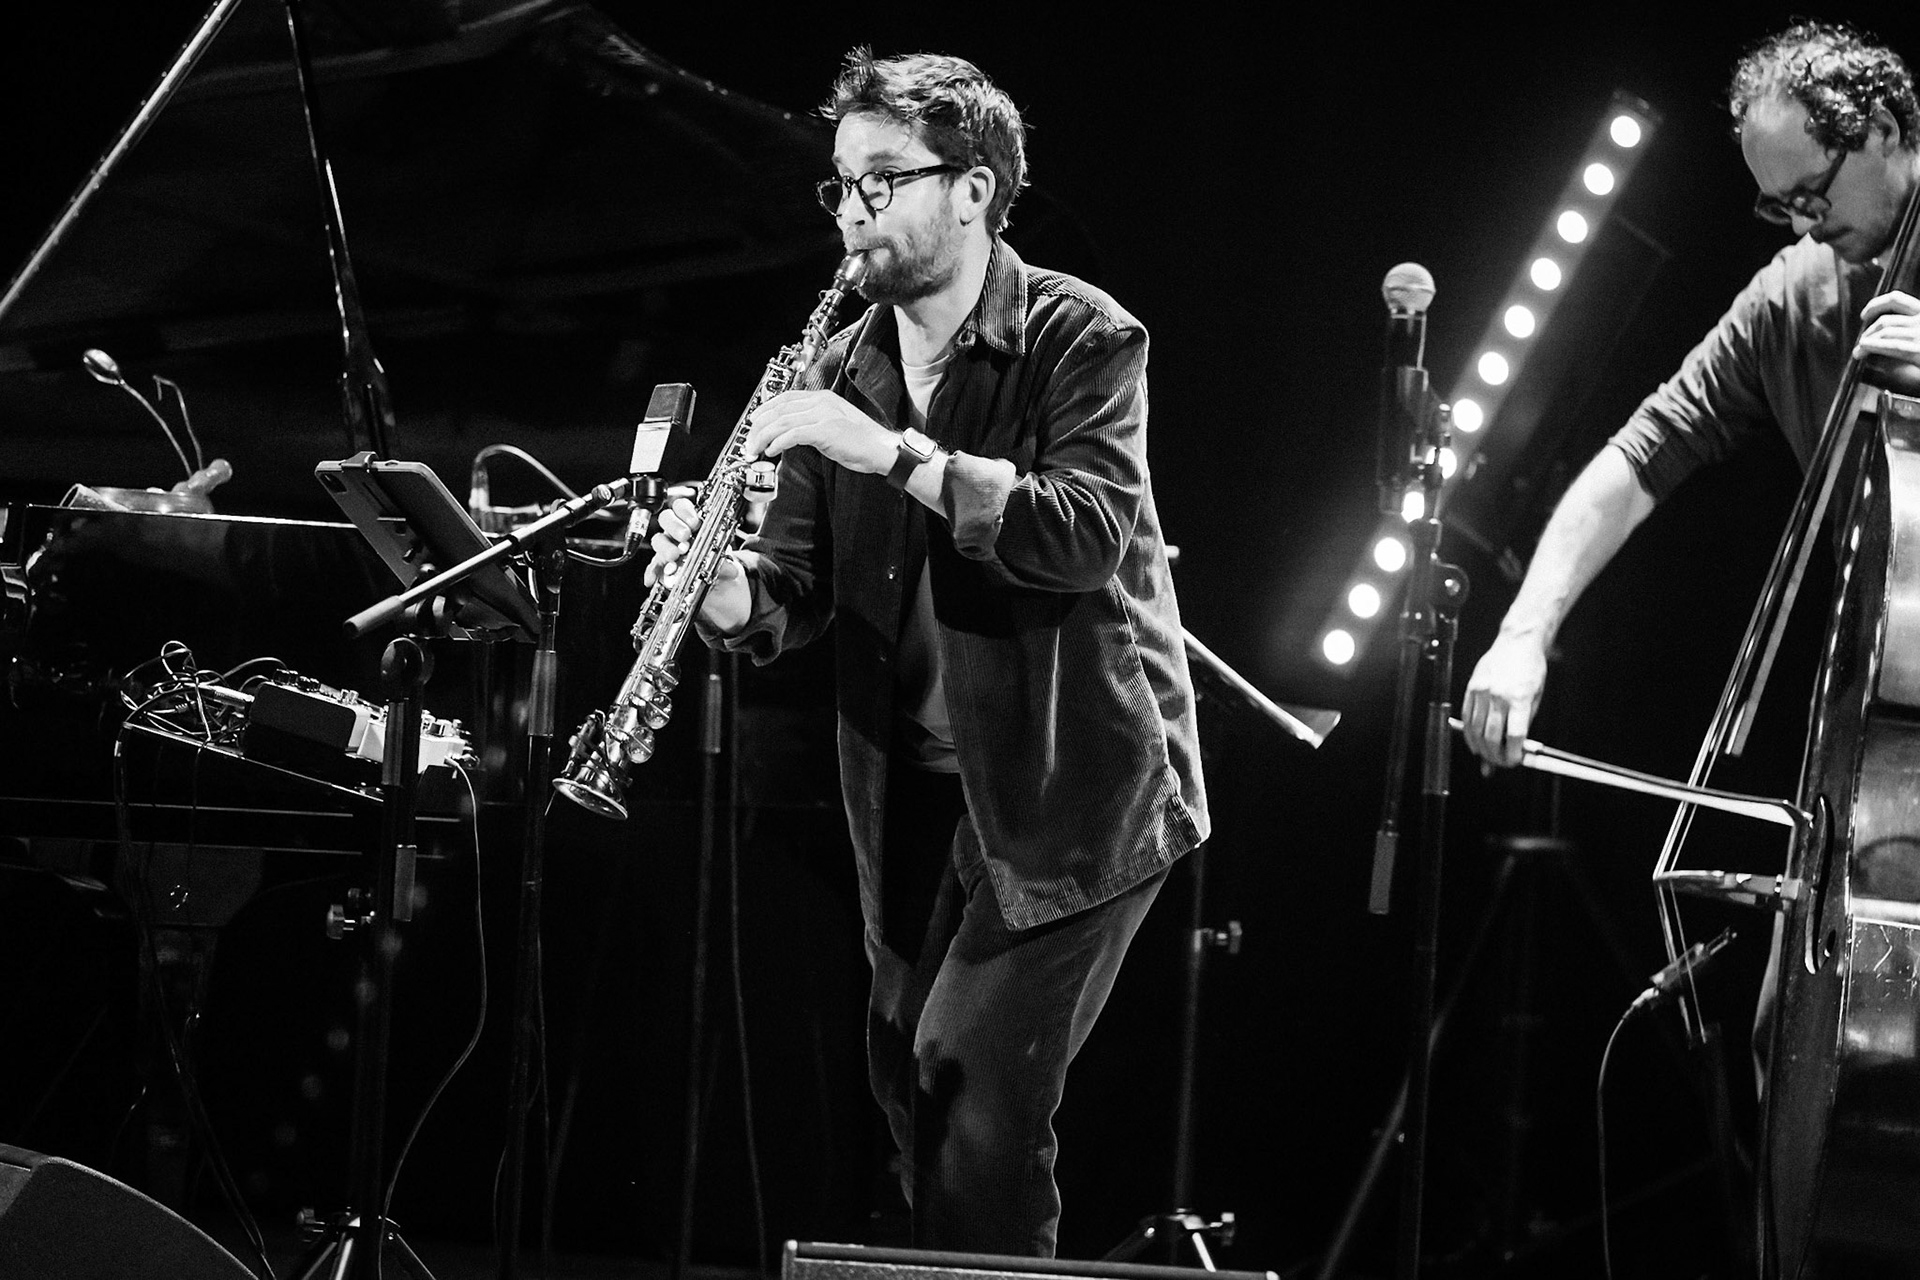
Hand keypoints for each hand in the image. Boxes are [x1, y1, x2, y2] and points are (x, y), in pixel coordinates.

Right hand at [646, 496, 749, 631]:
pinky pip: (653, 566)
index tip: (694, 522)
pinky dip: (652, 572)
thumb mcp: (724, 559)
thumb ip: (726, 562)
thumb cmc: (716, 560)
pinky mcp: (661, 565)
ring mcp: (667, 547)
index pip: (682, 506)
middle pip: (666, 518)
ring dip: (666, 547)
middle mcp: (676, 531)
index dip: (686, 511)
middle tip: (685, 536)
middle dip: (675, 526)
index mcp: (691, 522)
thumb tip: (730, 569)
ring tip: (674, 556)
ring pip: (658, 540)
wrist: (715, 580)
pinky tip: (653, 578)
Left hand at [745, 389, 894, 474]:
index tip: (753, 422)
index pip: (786, 398)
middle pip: (779, 409)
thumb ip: (814, 423)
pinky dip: (778, 442)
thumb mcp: (834, 425)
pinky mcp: (826, 431)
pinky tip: (771, 450)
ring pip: (782, 421)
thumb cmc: (862, 441)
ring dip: (763, 436)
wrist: (882, 449)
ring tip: (755, 449)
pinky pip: (793, 434)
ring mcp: (824, 415)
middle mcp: (821, 403)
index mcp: (823, 398)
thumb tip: (790, 432)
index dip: (765, 409)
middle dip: (759, 426)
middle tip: (749, 441)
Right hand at [1460, 631, 1548, 767]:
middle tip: (1499, 762)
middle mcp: (1498, 696)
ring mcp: (1482, 692)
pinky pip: (1466, 717)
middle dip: (1495, 755)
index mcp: (1520, 699)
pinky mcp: (1471, 688)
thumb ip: (1524, 722)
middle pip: (1492, 737)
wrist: (1517, 643)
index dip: (1513, 754)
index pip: (1515, 736)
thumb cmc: (1530, 669)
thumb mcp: (1535, 697)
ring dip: (1481, 748)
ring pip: (1476, 730)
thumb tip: (1515, 748)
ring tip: (1486, 755)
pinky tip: (1474, 740)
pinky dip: (1469, 733)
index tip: (1514, 761)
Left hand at [1857, 290, 1919, 365]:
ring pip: (1884, 332)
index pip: (1896, 299)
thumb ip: (1911, 326)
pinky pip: (1891, 346)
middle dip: (1868, 331)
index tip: (1864, 315)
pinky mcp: (1918, 350)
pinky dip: (1873, 346)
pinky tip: (1863, 349)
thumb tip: (1884, 329)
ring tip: (1859, 351)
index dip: (1875, 304)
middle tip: (1862, 342)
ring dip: (1866, 341)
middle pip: (1885, 320)